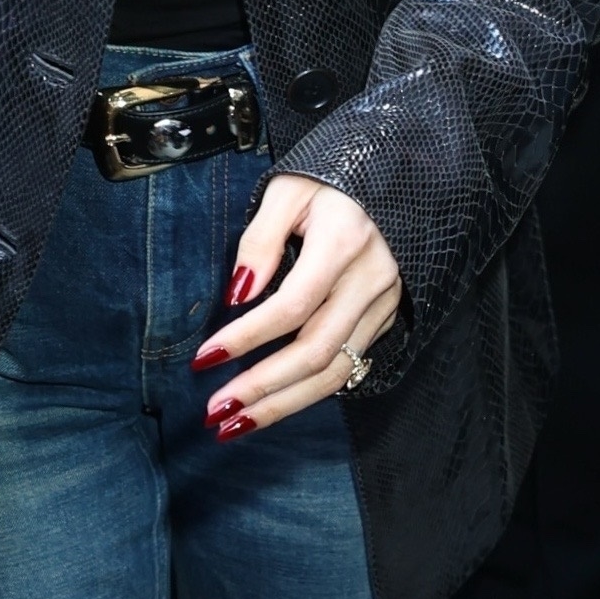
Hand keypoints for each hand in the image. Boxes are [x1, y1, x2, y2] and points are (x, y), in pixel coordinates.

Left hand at [189, 175, 400, 434]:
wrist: (395, 174)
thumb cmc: (328, 179)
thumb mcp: (287, 189)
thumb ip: (259, 238)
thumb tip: (237, 295)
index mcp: (345, 240)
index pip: (292, 306)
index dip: (247, 337)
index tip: (204, 357)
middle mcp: (371, 279)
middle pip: (316, 350)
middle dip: (262, 387)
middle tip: (214, 411)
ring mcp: (385, 303)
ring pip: (336, 371)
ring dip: (283, 404)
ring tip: (235, 424)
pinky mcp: (387, 317)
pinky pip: (348, 365)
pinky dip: (308, 391)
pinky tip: (274, 403)